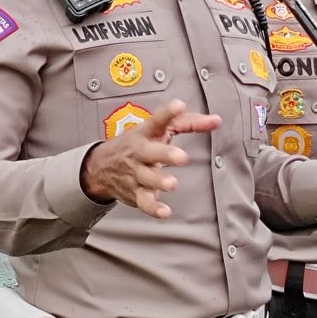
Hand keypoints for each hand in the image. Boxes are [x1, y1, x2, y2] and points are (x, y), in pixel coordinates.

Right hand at [80, 100, 219, 218]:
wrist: (100, 166)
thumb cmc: (137, 145)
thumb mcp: (156, 129)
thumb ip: (188, 122)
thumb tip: (216, 120)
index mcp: (146, 133)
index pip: (156, 120)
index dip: (167, 113)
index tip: (179, 106)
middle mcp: (140, 152)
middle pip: (150, 152)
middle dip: (165, 154)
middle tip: (181, 157)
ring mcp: (136, 173)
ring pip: (147, 178)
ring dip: (159, 181)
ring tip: (172, 184)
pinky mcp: (135, 193)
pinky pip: (144, 202)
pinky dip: (153, 208)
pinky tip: (164, 212)